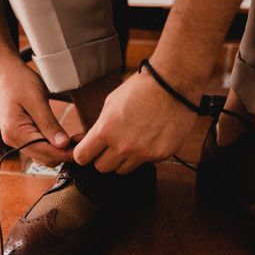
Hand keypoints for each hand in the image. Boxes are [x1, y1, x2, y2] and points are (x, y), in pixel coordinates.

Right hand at [0, 60, 75, 165]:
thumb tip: (63, 145)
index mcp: (15, 133)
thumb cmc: (18, 80)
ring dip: (60, 151)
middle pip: (45, 158)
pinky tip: (64, 138)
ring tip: (77, 139)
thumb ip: (49, 124)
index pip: (45, 152)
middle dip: (65, 153)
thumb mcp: (37, 100)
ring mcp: (16, 139)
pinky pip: (39, 147)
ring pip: (43, 156)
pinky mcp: (21, 135)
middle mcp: (13, 140)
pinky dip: (53, 146)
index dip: (66, 152)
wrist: (3, 71)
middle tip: (84, 141)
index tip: (84, 147)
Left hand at [73, 68, 199, 173]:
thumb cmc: (141, 88)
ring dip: (123, 159)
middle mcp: (123, 146)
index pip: (82, 157)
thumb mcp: (111, 103)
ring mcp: (143, 153)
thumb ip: (101, 126)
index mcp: (106, 130)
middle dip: (103, 157)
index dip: (83, 154)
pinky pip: (145, 162)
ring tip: (132, 141)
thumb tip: (91, 141)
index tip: (88, 151)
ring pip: (123, 170)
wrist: (173, 84)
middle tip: (111, 146)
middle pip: (102, 168)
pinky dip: (145, 154)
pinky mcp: (160, 155)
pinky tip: (150, 137)